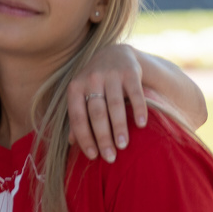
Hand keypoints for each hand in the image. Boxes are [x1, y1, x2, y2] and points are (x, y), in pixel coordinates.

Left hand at [66, 44, 148, 162]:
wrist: (115, 54)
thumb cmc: (95, 83)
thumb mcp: (81, 95)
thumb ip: (77, 116)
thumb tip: (71, 143)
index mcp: (75, 88)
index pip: (78, 117)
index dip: (84, 138)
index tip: (93, 156)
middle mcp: (91, 79)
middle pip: (96, 113)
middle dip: (103, 137)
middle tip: (110, 157)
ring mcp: (111, 74)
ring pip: (114, 105)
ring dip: (119, 127)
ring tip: (123, 146)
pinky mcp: (130, 71)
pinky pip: (135, 93)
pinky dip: (139, 109)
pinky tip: (141, 125)